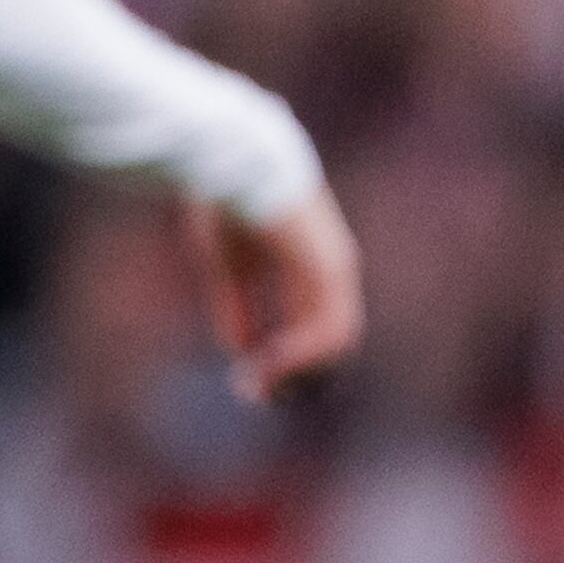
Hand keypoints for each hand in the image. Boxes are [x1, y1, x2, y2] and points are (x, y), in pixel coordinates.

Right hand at [180, 183, 363, 403]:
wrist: (234, 165)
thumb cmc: (228, 206)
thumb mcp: (230, 270)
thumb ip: (239, 310)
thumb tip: (244, 356)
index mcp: (311, 267)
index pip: (314, 327)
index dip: (286, 363)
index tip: (251, 385)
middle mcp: (332, 270)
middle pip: (330, 340)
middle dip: (294, 375)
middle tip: (259, 396)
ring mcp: (335, 268)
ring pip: (335, 341)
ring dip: (296, 372)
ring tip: (258, 386)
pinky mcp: (329, 268)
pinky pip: (328, 328)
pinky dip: (299, 357)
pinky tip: (267, 366)